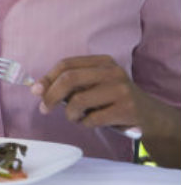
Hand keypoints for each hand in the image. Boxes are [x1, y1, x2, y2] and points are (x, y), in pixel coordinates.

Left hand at [31, 55, 147, 130]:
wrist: (149, 115)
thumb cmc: (112, 100)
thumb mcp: (93, 86)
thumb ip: (68, 84)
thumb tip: (36, 89)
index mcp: (102, 61)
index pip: (66, 64)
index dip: (47, 78)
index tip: (35, 91)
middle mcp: (112, 71)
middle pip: (69, 79)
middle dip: (51, 95)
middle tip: (44, 108)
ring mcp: (121, 89)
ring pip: (79, 100)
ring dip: (70, 114)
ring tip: (76, 117)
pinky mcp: (126, 108)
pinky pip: (92, 118)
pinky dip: (85, 123)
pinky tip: (92, 122)